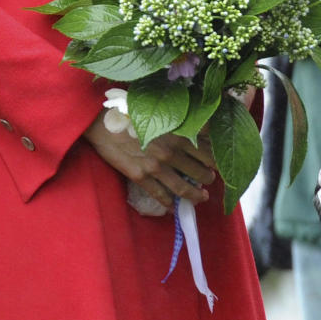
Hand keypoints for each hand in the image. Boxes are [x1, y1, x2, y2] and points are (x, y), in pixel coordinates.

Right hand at [84, 114, 215, 208]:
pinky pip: (159, 195)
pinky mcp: (140, 176)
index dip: (215, 161)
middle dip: (207, 179)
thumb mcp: (162, 112)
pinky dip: (169, 204)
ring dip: (194, 195)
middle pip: (199, 172)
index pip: (207, 152)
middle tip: (210, 181)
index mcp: (178, 134)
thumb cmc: (132, 111)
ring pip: (183, 188)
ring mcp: (156, 166)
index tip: (217, 165)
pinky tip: (173, 208)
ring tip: (201, 197)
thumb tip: (201, 130)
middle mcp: (171, 152)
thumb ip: (181, 123)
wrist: (103, 121)